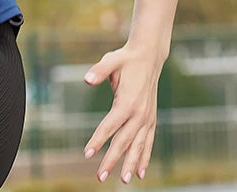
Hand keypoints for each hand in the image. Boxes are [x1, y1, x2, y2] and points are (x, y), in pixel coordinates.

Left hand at [82, 43, 162, 182]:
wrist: (149, 57)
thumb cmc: (125, 59)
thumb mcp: (111, 60)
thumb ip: (98, 70)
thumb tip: (86, 79)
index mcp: (127, 102)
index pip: (109, 126)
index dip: (98, 141)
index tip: (87, 154)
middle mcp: (140, 114)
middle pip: (123, 141)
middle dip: (112, 160)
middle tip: (100, 177)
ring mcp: (147, 118)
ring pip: (138, 146)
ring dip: (130, 164)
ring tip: (122, 180)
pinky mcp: (151, 119)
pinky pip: (148, 142)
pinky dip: (145, 157)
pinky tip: (140, 172)